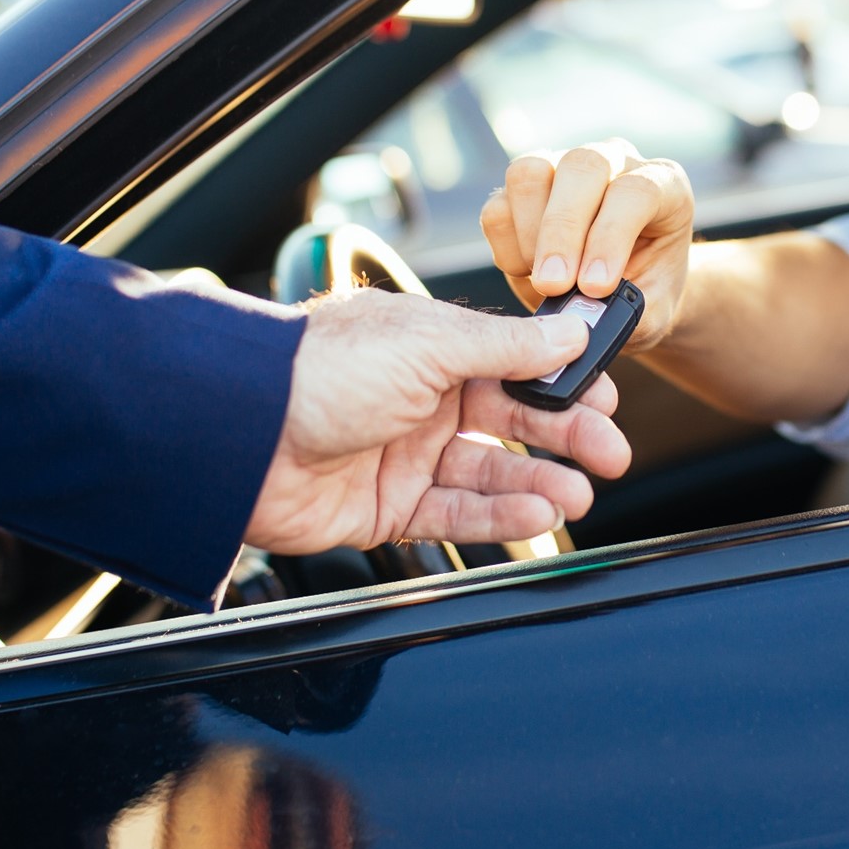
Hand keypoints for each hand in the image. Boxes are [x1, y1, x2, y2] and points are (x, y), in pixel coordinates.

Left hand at [246, 289, 628, 553]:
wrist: (237, 437)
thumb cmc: (319, 371)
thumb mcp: (427, 344)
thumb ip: (506, 346)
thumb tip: (570, 330)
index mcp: (428, 346)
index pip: (514, 363)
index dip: (562, 380)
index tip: (606, 397)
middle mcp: (419, 398)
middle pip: (510, 421)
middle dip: (565, 437)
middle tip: (611, 455)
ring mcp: (402, 455)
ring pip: (488, 474)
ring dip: (537, 484)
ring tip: (577, 495)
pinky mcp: (385, 508)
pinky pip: (454, 516)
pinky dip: (498, 518)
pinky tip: (536, 515)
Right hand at [480, 139, 693, 351]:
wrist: (626, 291)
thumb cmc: (648, 294)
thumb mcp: (653, 311)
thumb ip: (629, 313)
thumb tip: (583, 315)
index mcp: (662, 185)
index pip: (635, 192)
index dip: (610, 238)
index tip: (595, 287)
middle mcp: (613, 163)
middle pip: (581, 167)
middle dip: (562, 232)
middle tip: (554, 286)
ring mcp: (562, 167)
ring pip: (530, 174)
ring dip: (529, 235)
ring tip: (545, 282)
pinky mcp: (523, 191)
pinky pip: (498, 206)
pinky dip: (506, 247)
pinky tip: (528, 273)